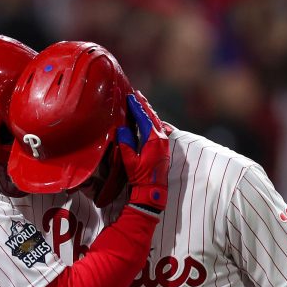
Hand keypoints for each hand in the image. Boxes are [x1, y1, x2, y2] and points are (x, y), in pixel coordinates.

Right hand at [118, 93, 169, 213]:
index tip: (131, 97)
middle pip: (152, 117)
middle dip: (145, 105)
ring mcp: (164, 143)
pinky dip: (153, 121)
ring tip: (142, 103)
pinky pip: (159, 129)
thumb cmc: (140, 177)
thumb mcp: (129, 161)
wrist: (153, 191)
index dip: (137, 107)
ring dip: (149, 112)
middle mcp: (161, 139)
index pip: (144, 118)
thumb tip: (122, 129)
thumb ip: (126, 143)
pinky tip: (150, 120)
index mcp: (153, 139)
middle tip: (138, 95)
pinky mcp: (163, 148)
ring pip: (157, 122)